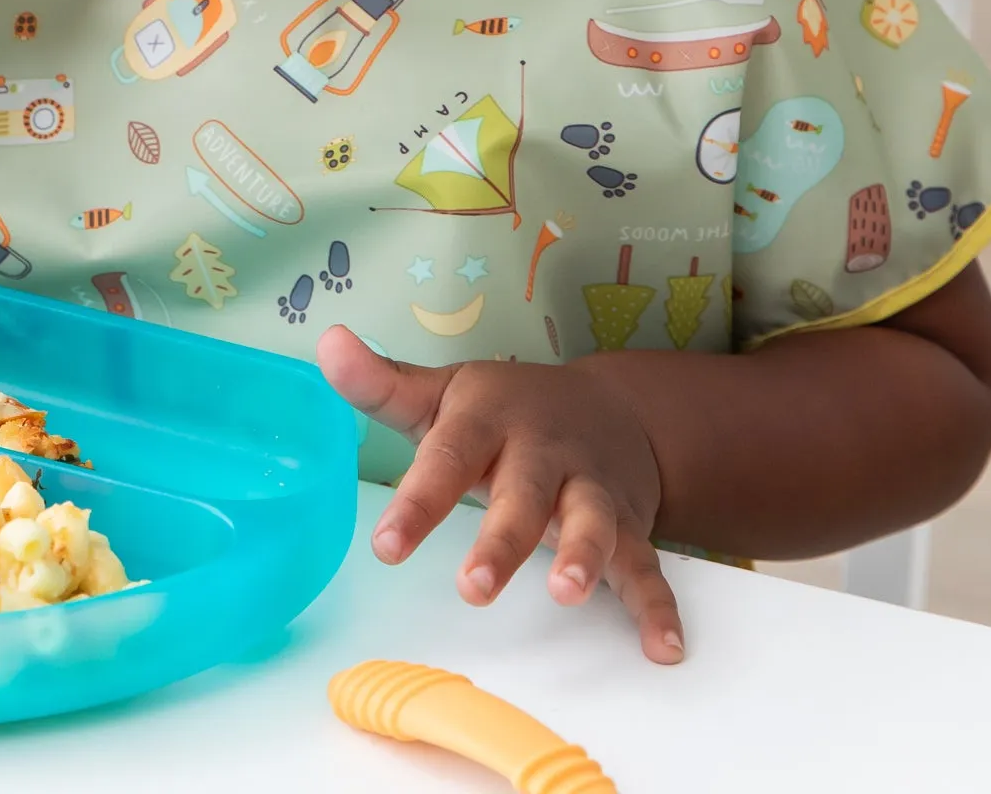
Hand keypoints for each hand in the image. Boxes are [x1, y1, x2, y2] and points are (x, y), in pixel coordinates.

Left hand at [316, 325, 683, 663]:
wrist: (610, 405)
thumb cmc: (502, 411)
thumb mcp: (442, 394)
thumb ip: (382, 384)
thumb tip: (327, 344)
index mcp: (488, 418)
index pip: (448, 456)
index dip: (418, 502)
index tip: (386, 547)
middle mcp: (542, 451)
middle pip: (523, 494)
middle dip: (502, 540)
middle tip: (474, 587)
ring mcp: (590, 487)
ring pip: (592, 520)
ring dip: (583, 556)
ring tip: (568, 594)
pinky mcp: (628, 523)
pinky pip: (647, 564)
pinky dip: (659, 605)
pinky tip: (664, 646)